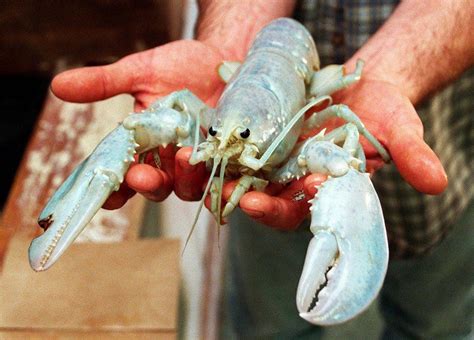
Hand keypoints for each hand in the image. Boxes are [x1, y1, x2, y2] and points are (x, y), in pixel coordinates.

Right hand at [51, 40, 229, 207]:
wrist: (223, 58)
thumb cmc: (180, 66)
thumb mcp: (140, 71)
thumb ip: (104, 83)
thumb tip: (58, 86)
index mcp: (143, 146)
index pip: (123, 175)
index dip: (114, 190)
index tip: (106, 195)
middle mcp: (168, 162)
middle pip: (155, 187)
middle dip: (147, 185)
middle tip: (141, 175)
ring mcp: (198, 163)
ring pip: (188, 188)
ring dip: (184, 179)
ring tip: (184, 156)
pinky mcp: (226, 160)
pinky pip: (223, 181)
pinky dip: (223, 186)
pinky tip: (224, 182)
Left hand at [197, 78, 447, 229]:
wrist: (362, 84)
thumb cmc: (382, 110)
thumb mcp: (397, 127)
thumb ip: (411, 154)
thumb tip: (436, 183)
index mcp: (317, 191)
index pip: (293, 211)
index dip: (274, 210)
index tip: (255, 203)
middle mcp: (289, 180)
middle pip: (256, 195)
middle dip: (233, 194)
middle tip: (212, 189)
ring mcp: (271, 157)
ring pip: (237, 171)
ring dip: (213, 170)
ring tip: (191, 160)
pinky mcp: (258, 134)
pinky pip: (231, 141)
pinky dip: (213, 140)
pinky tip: (194, 134)